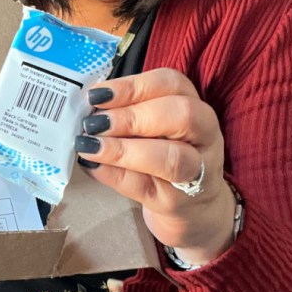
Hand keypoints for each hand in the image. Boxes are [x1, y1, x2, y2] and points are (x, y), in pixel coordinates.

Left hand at [75, 68, 236, 265]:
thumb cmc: (164, 155)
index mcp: (195, 105)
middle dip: (131, 117)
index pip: (172, 83)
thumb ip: (127, 111)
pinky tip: (92, 166)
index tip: (97, 94)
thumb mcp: (153, 127)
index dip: (133, 85)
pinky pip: (146, 187)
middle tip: (94, 123)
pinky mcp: (177, 203)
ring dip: (123, 150)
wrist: (193, 208)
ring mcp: (196, 172)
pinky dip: (114, 175)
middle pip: (181, 115)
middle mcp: (204, 136)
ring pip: (171, 158)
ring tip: (89, 146)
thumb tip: (87, 105)